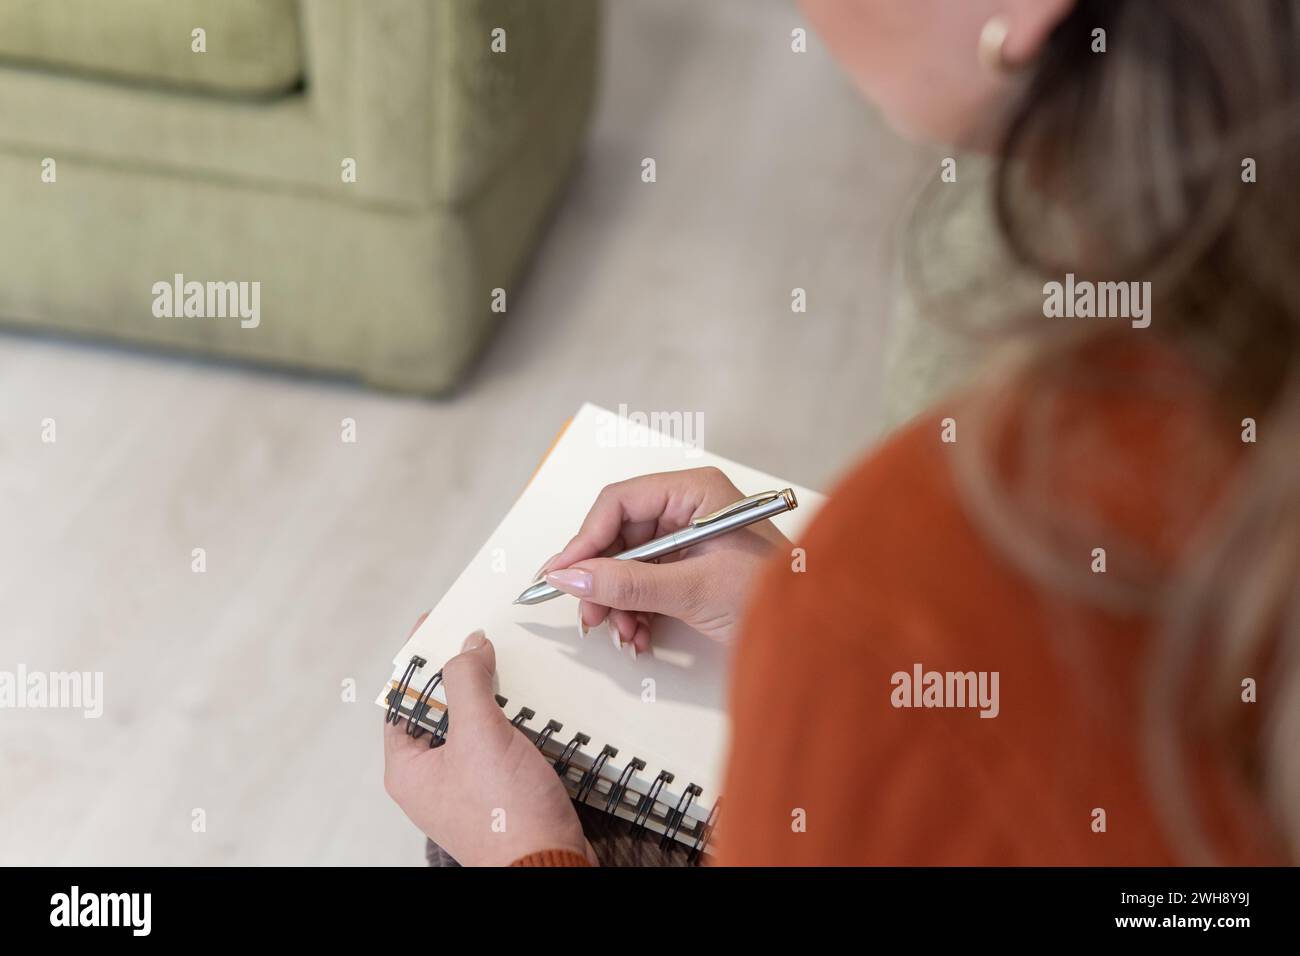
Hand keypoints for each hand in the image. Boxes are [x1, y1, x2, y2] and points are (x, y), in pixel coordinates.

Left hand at [384, 621, 593, 866]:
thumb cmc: (506, 817)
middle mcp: (430, 778)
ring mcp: (464, 785)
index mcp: (407, 768)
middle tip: (480, 640)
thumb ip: (467, 682)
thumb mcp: (480, 735)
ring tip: (508, 668)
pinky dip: (511, 720)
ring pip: (471, 724)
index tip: (437, 624)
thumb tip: (468, 646)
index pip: (402, 699)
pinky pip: (497, 742)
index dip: (419, 659)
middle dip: (461, 674)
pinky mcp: (497, 789)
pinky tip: (531, 704)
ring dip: (491, 696)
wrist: (550, 865)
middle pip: (438, 708)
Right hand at [538, 467, 790, 649]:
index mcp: (694, 492)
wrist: (818, 634)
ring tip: (625, 636)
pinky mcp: (693, 569)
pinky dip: (637, 612)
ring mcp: (690, 540)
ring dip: (618, 603)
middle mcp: (689, 508)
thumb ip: (628, 582)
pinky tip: (641, 638)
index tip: (562, 577)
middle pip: (619, 535)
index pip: (619, 503)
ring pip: (628, 565)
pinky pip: (646, 584)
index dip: (585, 540)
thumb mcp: (693, 589)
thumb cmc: (772, 598)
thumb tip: (569, 577)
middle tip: (591, 618)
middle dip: (602, 580)